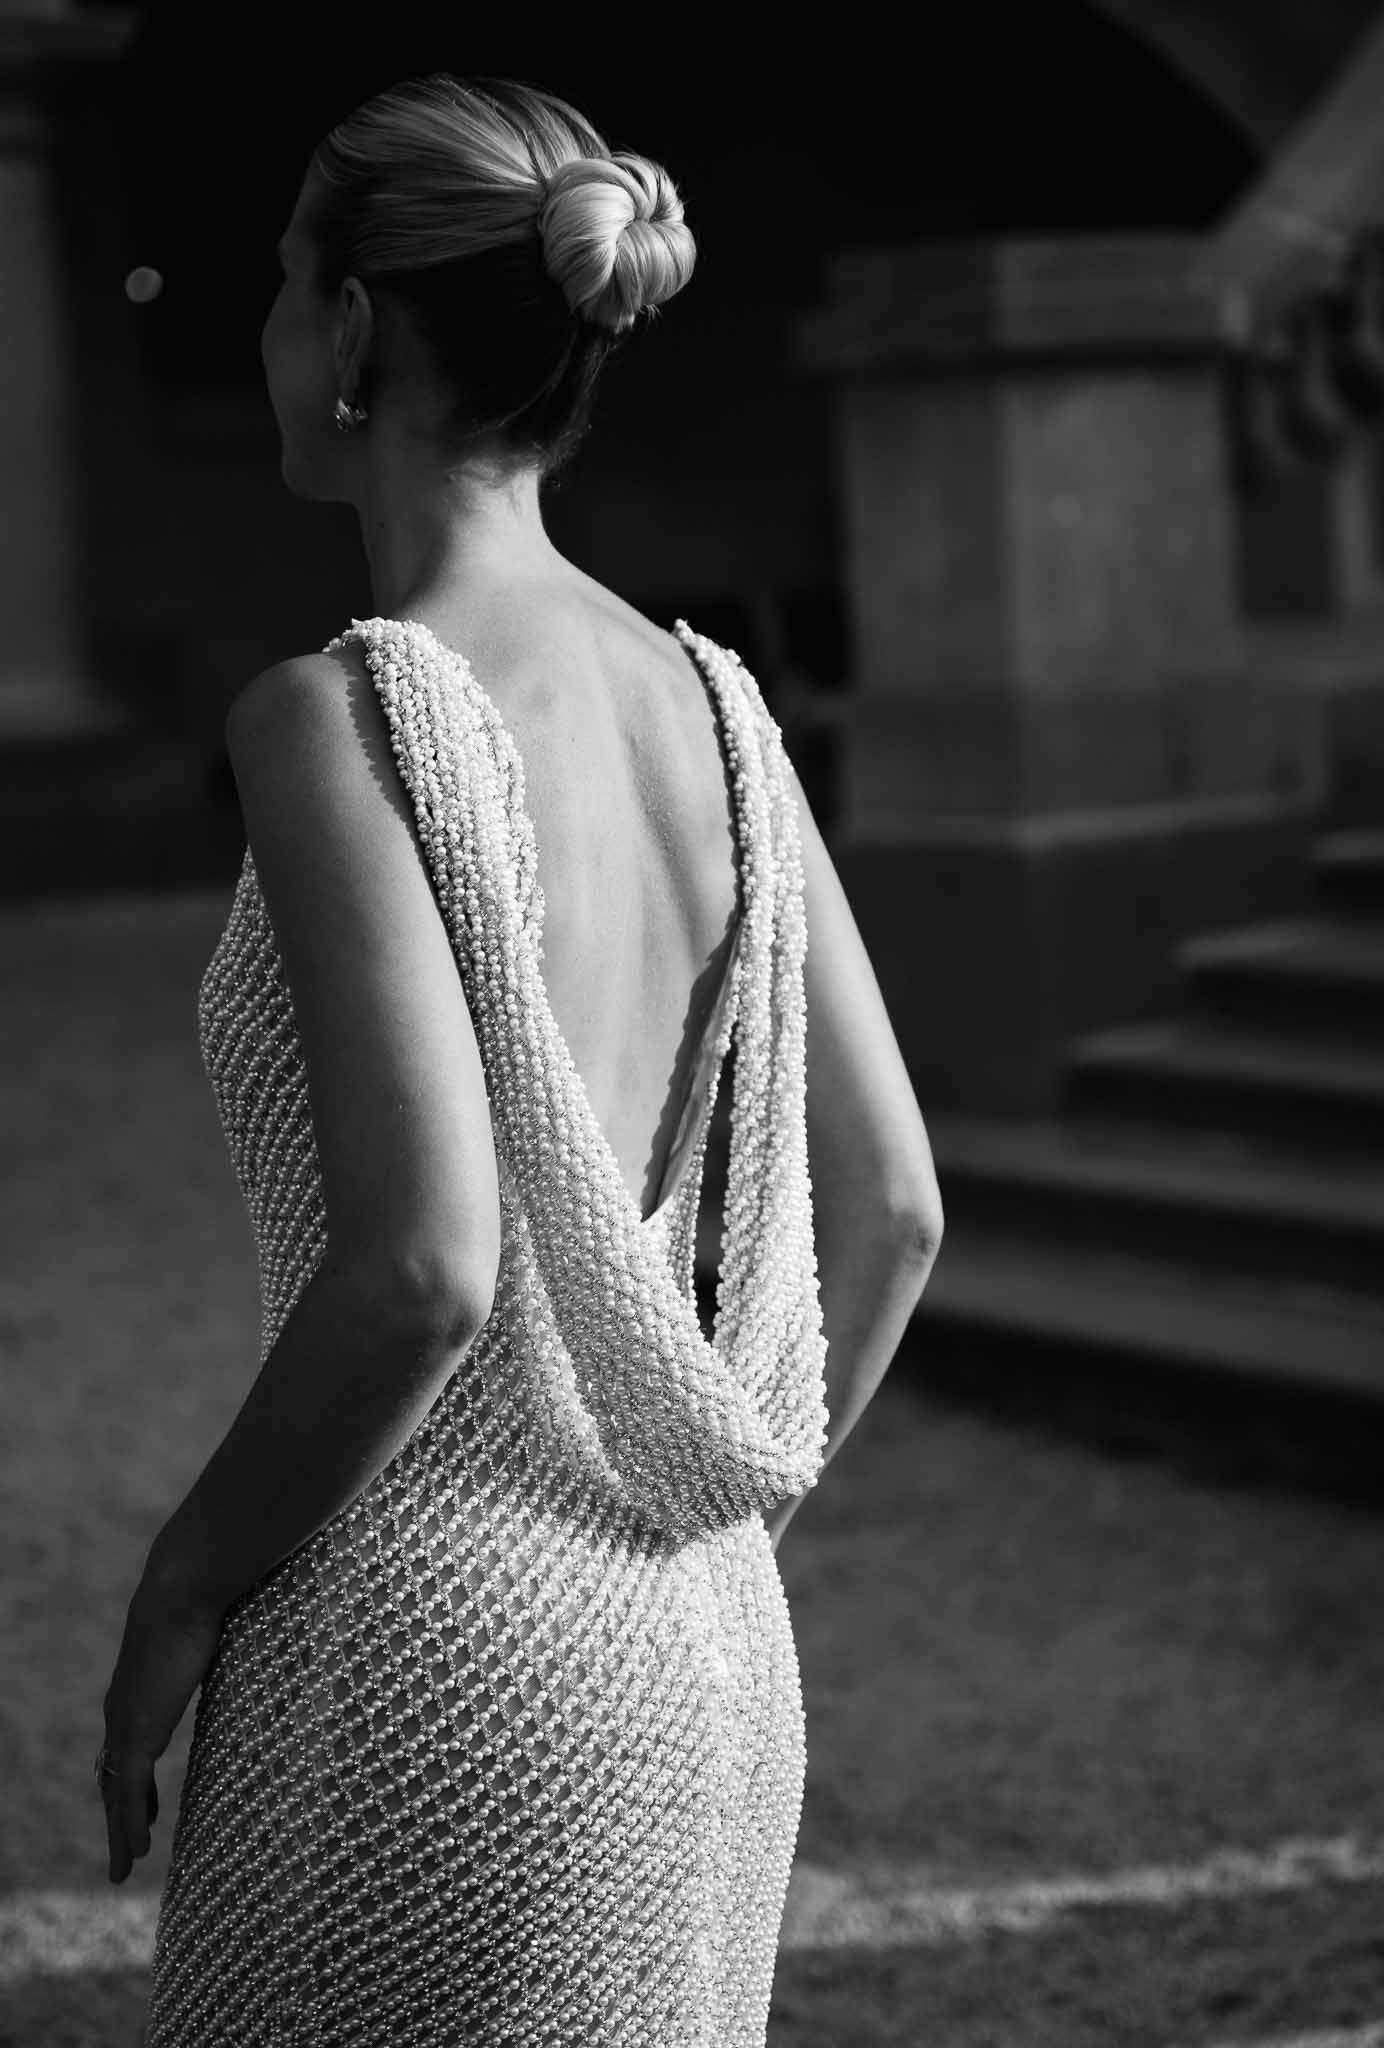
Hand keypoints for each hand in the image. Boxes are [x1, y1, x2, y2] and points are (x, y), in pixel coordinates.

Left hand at [97, 1567, 223, 1883]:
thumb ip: (215, 1657)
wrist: (181, 1592)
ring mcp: (126, 1725)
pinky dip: (130, 1825)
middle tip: (130, 1844)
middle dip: (121, 1814)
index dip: (134, 1780)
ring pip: (117, 1793)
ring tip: (125, 1866)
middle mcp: (122, 1712)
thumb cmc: (203, 1603)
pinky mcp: (136, 1734)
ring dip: (121, 1832)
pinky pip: (129, 1793)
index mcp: (137, 1691)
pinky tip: (136, 1850)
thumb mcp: (207, 1640)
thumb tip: (249, 1649)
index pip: (128, 1748)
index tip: (144, 1805)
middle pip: (116, 1776)